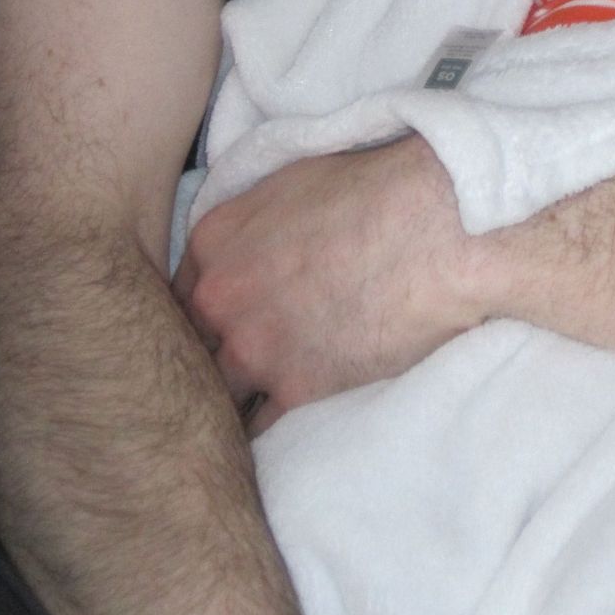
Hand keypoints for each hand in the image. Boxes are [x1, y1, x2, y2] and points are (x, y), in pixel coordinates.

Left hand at [172, 134, 483, 432]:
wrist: (437, 227)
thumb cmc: (379, 190)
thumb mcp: (293, 184)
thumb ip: (253, 225)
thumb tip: (253, 243)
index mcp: (215, 240)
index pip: (177, 295)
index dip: (199, 315)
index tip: (214, 328)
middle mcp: (220, 297)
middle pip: (189, 346)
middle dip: (206, 357)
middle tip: (219, 373)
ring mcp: (254, 346)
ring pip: (216, 392)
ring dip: (228, 400)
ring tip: (226, 418)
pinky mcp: (296, 386)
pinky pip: (258, 425)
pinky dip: (262, 428)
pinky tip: (266, 431)